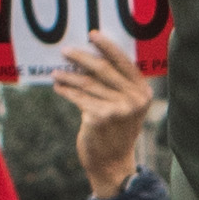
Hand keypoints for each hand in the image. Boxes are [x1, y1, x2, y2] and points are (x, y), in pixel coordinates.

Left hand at [54, 30, 160, 199]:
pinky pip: (79, 98)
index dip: (107, 47)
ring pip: (88, 84)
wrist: (112, 164)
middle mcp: (134, 100)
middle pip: (104, 70)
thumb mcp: (126, 108)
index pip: (124, 63)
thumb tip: (91, 58)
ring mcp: (118, 109)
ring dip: (69, 77)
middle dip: (82, 58)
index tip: (92, 35)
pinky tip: (59, 87)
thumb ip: (118, 86)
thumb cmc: (116, 132)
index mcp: (142, 93)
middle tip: (65, 51)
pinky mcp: (100, 118)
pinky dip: (67, 91)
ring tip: (56, 72)